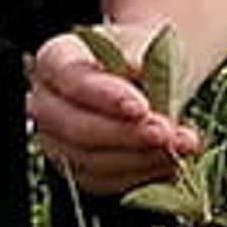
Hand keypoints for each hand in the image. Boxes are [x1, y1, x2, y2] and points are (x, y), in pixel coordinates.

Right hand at [28, 26, 199, 197]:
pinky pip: (106, 181)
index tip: (141, 107)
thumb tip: (137, 69)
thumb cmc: (141, 56)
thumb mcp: (144, 44)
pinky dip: (142, 175)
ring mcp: (58, 142)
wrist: (145, 79)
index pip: (71, 79)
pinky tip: (172, 162)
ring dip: (141, 158)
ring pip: (91, 161)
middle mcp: (46, 103)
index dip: (105, 96)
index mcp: (54, 60)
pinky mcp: (79, 170)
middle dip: (126, 134)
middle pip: (76, 127)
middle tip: (164, 133)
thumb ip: (142, 57)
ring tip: (181, 146)